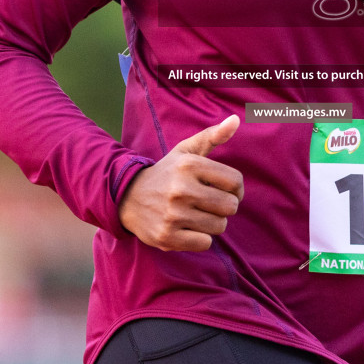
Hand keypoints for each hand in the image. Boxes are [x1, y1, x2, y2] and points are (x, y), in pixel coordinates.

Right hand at [119, 115, 243, 251]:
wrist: (127, 197)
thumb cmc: (167, 173)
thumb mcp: (186, 151)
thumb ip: (213, 136)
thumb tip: (236, 119)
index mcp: (189, 165)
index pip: (235, 181)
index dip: (236, 189)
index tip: (225, 191)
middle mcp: (181, 189)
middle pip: (230, 206)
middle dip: (224, 207)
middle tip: (209, 204)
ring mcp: (173, 214)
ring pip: (219, 226)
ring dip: (212, 223)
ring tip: (196, 215)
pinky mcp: (167, 236)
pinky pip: (205, 243)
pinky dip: (200, 238)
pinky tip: (187, 228)